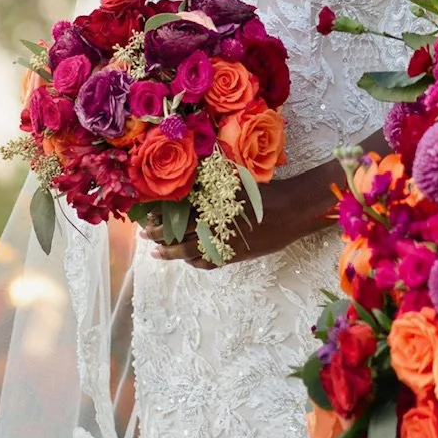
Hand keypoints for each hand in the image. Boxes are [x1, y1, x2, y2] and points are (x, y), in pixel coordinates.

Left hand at [144, 161, 343, 268]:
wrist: (291, 210)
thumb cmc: (264, 192)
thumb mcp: (234, 180)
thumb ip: (211, 179)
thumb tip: (191, 175)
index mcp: (212, 203)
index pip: (177, 211)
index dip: (160, 215)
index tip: (147, 215)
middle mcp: (214, 224)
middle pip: (178, 232)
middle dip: (159, 234)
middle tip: (146, 234)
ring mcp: (223, 241)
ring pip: (189, 251)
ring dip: (171, 252)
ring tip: (157, 252)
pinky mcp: (234, 255)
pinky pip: (208, 262)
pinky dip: (195, 262)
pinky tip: (187, 260)